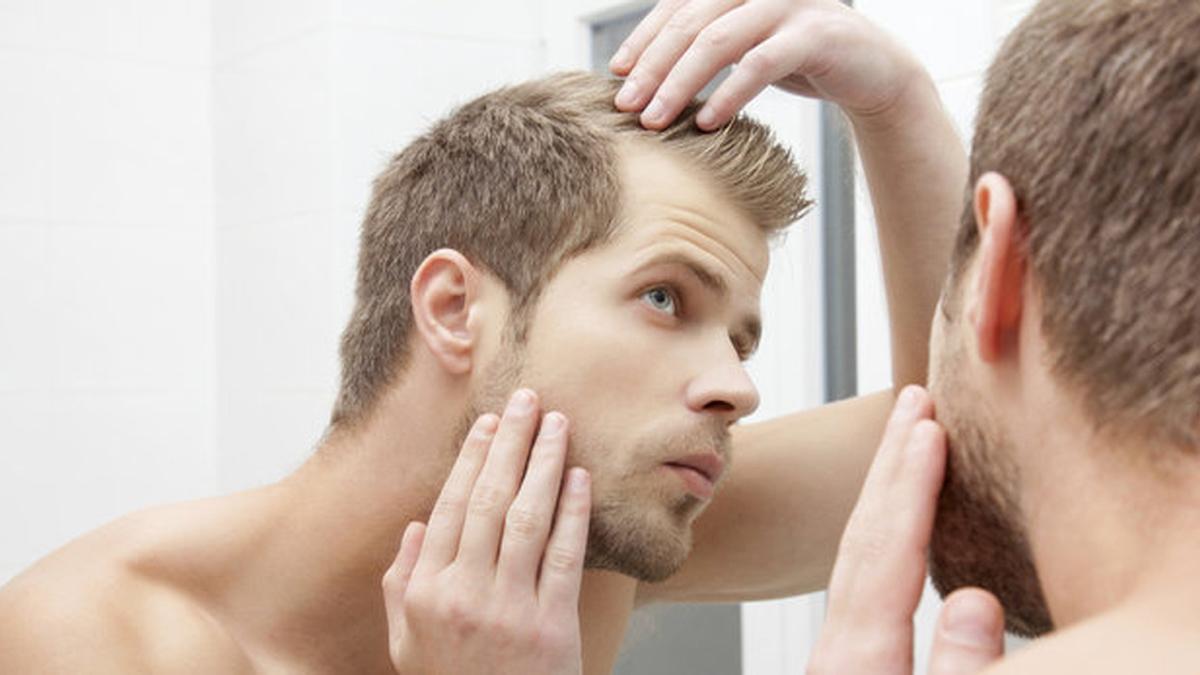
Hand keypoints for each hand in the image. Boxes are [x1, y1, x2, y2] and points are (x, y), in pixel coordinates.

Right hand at [382, 389, 590, 674]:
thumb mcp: (406, 640)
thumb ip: (402, 582)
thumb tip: (415, 525)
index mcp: (425, 592)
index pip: (449, 507)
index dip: (472, 459)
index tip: (490, 422)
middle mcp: (463, 595)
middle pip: (488, 501)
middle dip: (510, 443)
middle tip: (527, 400)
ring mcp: (508, 610)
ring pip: (526, 519)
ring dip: (544, 464)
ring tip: (557, 425)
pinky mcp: (551, 627)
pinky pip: (563, 558)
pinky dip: (573, 514)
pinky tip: (579, 479)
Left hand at [610, 0, 924, 130]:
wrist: (875, 71)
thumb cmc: (799, 59)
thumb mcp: (747, 45)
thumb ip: (707, 44)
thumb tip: (639, 72)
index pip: (677, 6)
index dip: (643, 39)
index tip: (617, 75)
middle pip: (690, 22)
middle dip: (653, 65)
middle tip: (626, 104)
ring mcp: (789, 4)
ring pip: (718, 41)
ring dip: (680, 83)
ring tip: (655, 119)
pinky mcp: (815, 34)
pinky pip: (760, 63)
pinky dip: (729, 93)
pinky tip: (707, 121)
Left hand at [808, 386, 1004, 674]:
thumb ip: (960, 669)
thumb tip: (974, 597)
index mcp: (860, 662)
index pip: (890, 554)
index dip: (912, 488)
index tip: (930, 429)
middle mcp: (841, 649)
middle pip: (864, 537)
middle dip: (890, 462)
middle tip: (913, 399)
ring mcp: (839, 656)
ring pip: (857, 553)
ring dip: (885, 488)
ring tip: (910, 437)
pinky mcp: (848, 667)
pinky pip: (863, 576)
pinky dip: (883, 529)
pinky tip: (900, 517)